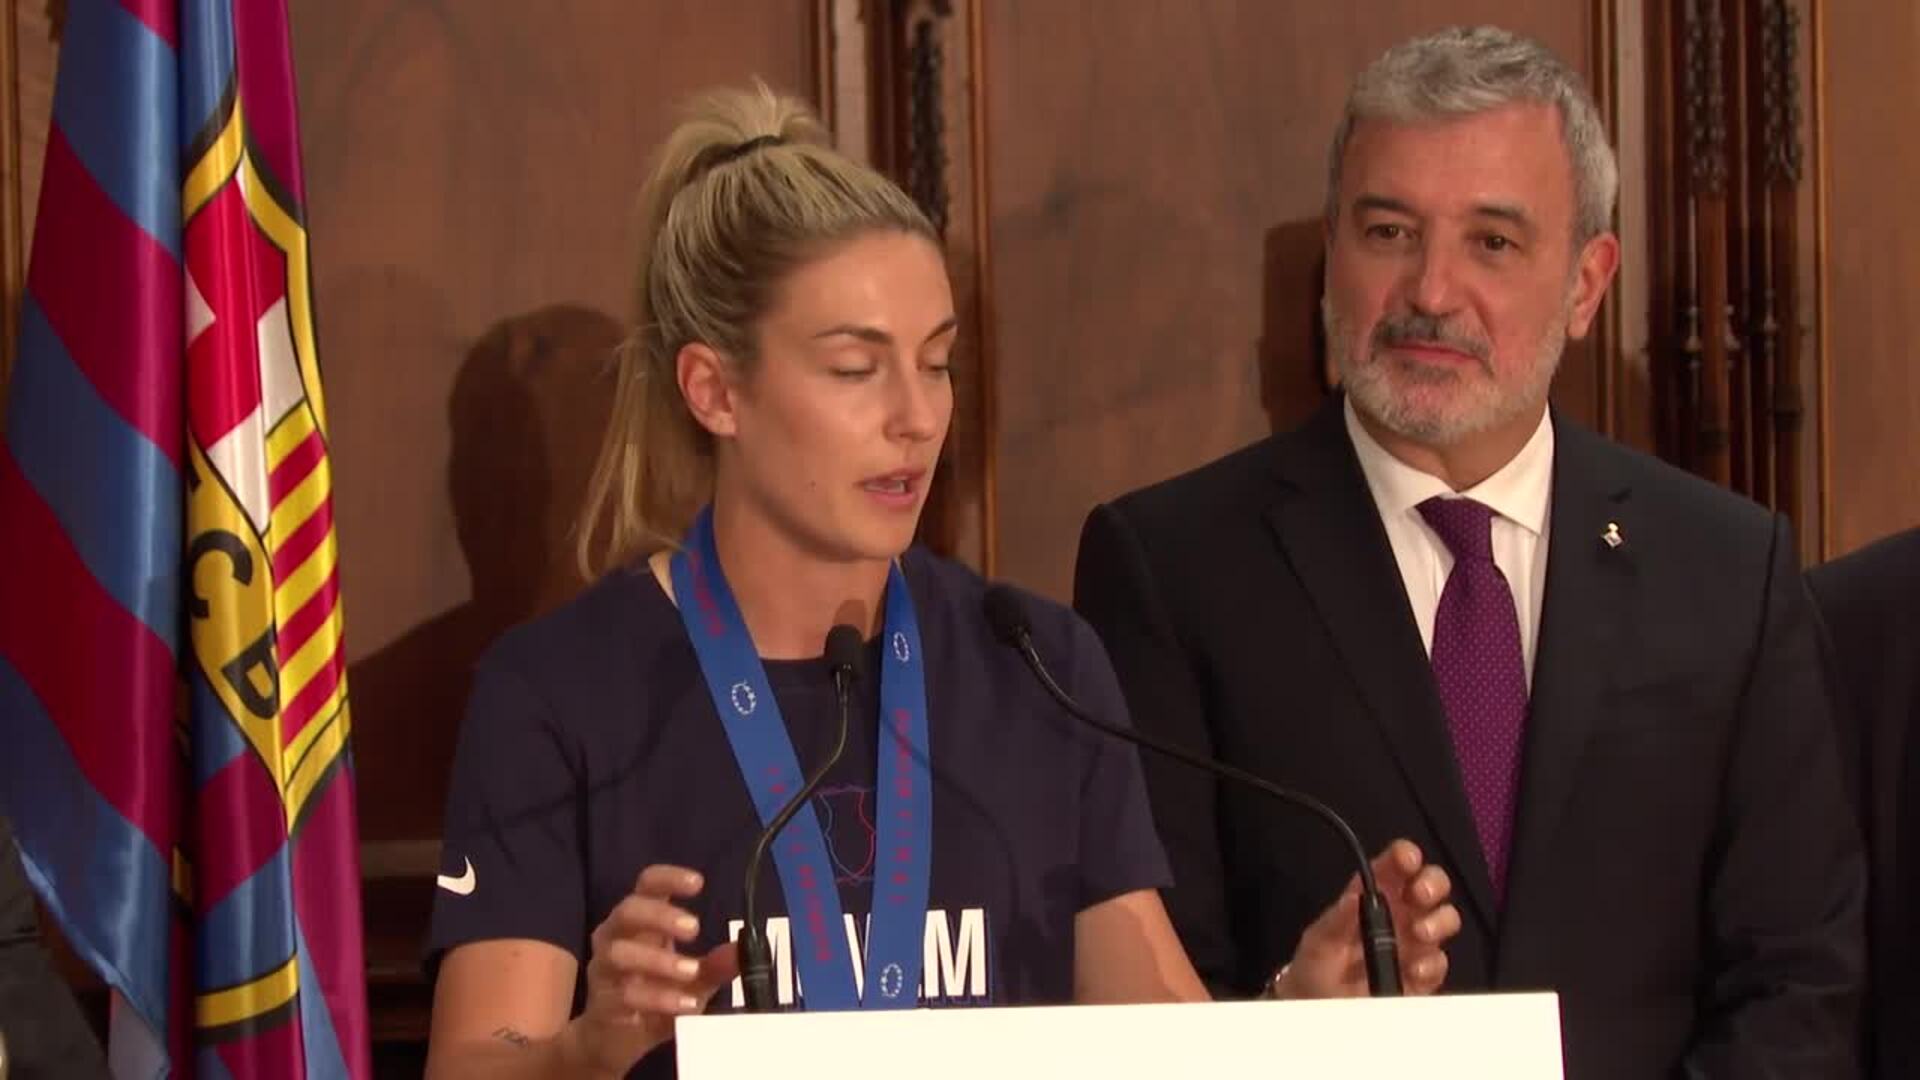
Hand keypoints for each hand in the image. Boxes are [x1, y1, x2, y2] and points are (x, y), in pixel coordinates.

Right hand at [563, 865, 739, 1075]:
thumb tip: (743, 949)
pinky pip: (625, 993)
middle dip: (660, 915)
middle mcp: (615, 938)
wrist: (616, 1044)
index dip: (668, 877)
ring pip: (620, 952)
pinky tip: (684, 1005)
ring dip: (658, 959)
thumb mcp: (693, 982)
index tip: (698, 882)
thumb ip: (715, 966)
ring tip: (691, 971)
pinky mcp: (602, 1002)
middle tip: (693, 928)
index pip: (646, 886)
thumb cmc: (655, 999)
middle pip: (627, 910)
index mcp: (640, 924)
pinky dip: (658, 997)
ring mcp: (605, 970)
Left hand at [1275, 839, 1459, 997]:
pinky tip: (1414, 969)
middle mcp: (1399, 914)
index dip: (1405, 855)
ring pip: (1445, 919)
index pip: (1395, 865)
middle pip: (1432, 885)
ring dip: (1438, 921)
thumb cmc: (1314, 967)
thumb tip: (1354, 898)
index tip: (1407, 859)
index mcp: (1372, 895)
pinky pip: (1439, 963)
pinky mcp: (1423, 976)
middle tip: (1419, 895)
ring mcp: (1414, 944)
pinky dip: (1432, 963)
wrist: (1318, 1010)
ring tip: (1420, 932)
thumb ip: (1336, 919)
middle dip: (1432, 883)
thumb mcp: (1318, 940)